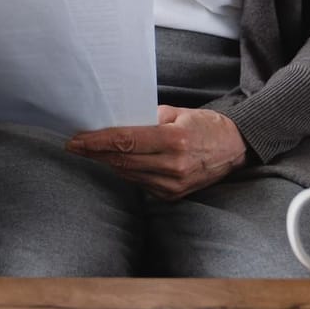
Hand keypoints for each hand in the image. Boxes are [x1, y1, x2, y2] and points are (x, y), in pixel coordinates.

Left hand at [67, 105, 246, 199]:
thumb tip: (117, 122)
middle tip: (74, 145)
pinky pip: (139, 182)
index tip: (76, 139)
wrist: (235, 149)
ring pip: (128, 174)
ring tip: (88, 151)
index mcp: (175, 141)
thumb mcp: (178, 112)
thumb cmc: (205, 125)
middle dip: (94, 153)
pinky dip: (125, 171)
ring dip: (106, 163)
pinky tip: (113, 162)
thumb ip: (148, 117)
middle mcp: (174, 166)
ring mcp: (173, 185)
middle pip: (122, 161)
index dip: (97, 142)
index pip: (126, 142)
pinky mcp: (172, 195)